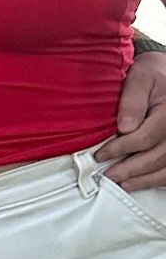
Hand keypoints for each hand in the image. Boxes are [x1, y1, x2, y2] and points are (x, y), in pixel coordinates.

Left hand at [97, 49, 165, 189]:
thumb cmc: (154, 75)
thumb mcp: (140, 77)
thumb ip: (132, 100)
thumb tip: (124, 127)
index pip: (145, 137)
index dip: (121, 149)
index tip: (101, 154)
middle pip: (157, 156)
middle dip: (130, 169)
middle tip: (108, 176)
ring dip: (144, 179)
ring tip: (122, 184)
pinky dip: (157, 179)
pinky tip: (141, 182)